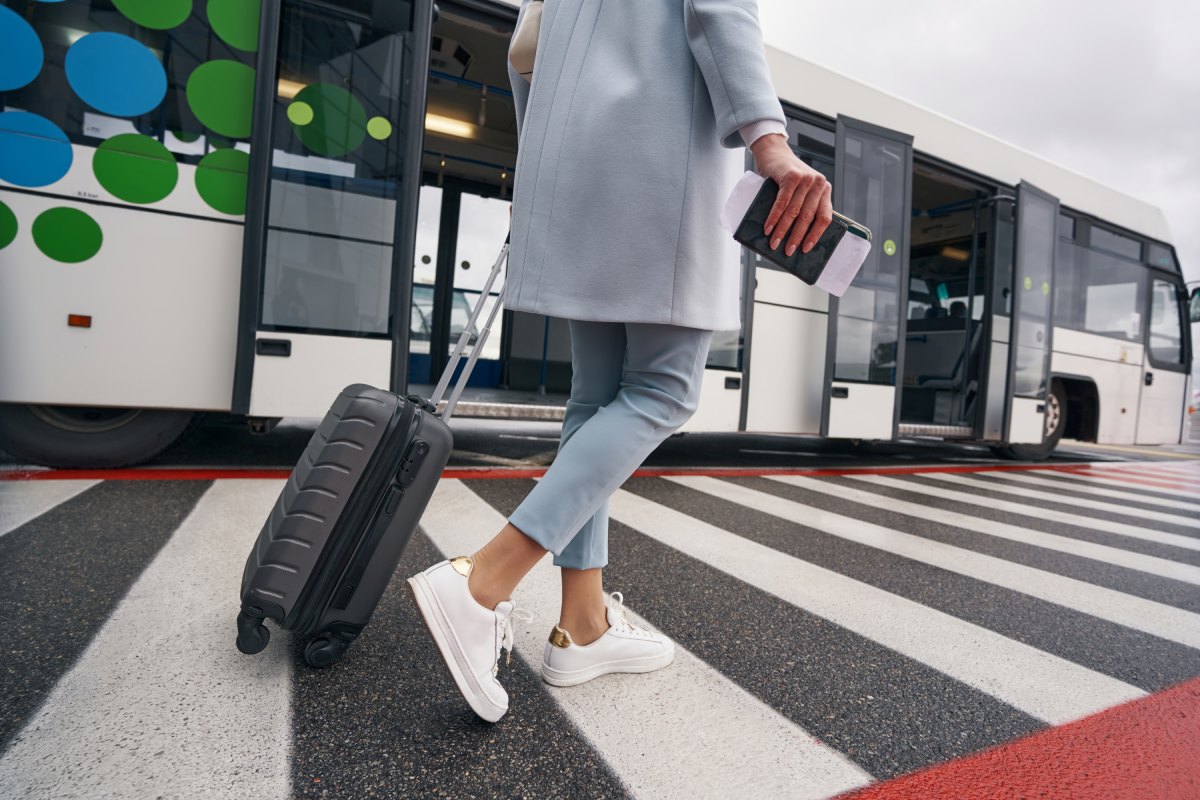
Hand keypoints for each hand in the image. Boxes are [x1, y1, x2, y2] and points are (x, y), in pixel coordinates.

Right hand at [749, 133, 832, 255]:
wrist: (774, 152)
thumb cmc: (786, 176)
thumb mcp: (801, 190)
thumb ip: (804, 206)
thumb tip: (795, 237)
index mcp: (825, 190)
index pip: (824, 217)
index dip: (815, 235)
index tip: (806, 249)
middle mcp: (819, 184)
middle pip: (808, 217)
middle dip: (797, 237)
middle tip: (788, 251)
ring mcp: (806, 179)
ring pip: (794, 212)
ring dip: (782, 230)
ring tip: (774, 243)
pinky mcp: (791, 176)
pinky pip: (782, 203)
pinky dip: (774, 218)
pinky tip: (768, 228)